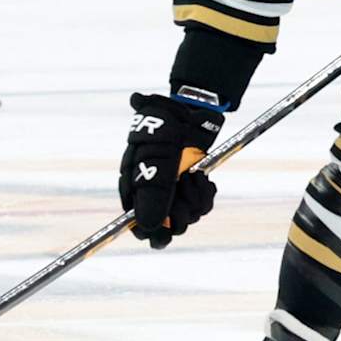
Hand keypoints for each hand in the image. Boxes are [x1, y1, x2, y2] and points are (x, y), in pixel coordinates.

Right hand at [120, 93, 223, 247]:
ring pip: (188, 217)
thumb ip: (153, 192)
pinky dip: (206, 193)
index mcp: (134, 189)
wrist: (190, 110)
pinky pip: (202, 206)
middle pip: (167, 228)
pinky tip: (203, 176)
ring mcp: (174, 192)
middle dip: (181, 212)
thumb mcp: (158, 158)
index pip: (139, 227)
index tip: (168, 223)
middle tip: (184, 184)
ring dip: (196, 198)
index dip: (153, 231)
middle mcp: (153, 194)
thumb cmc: (167, 129)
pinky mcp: (192, 187)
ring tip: (194, 175)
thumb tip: (149, 227)